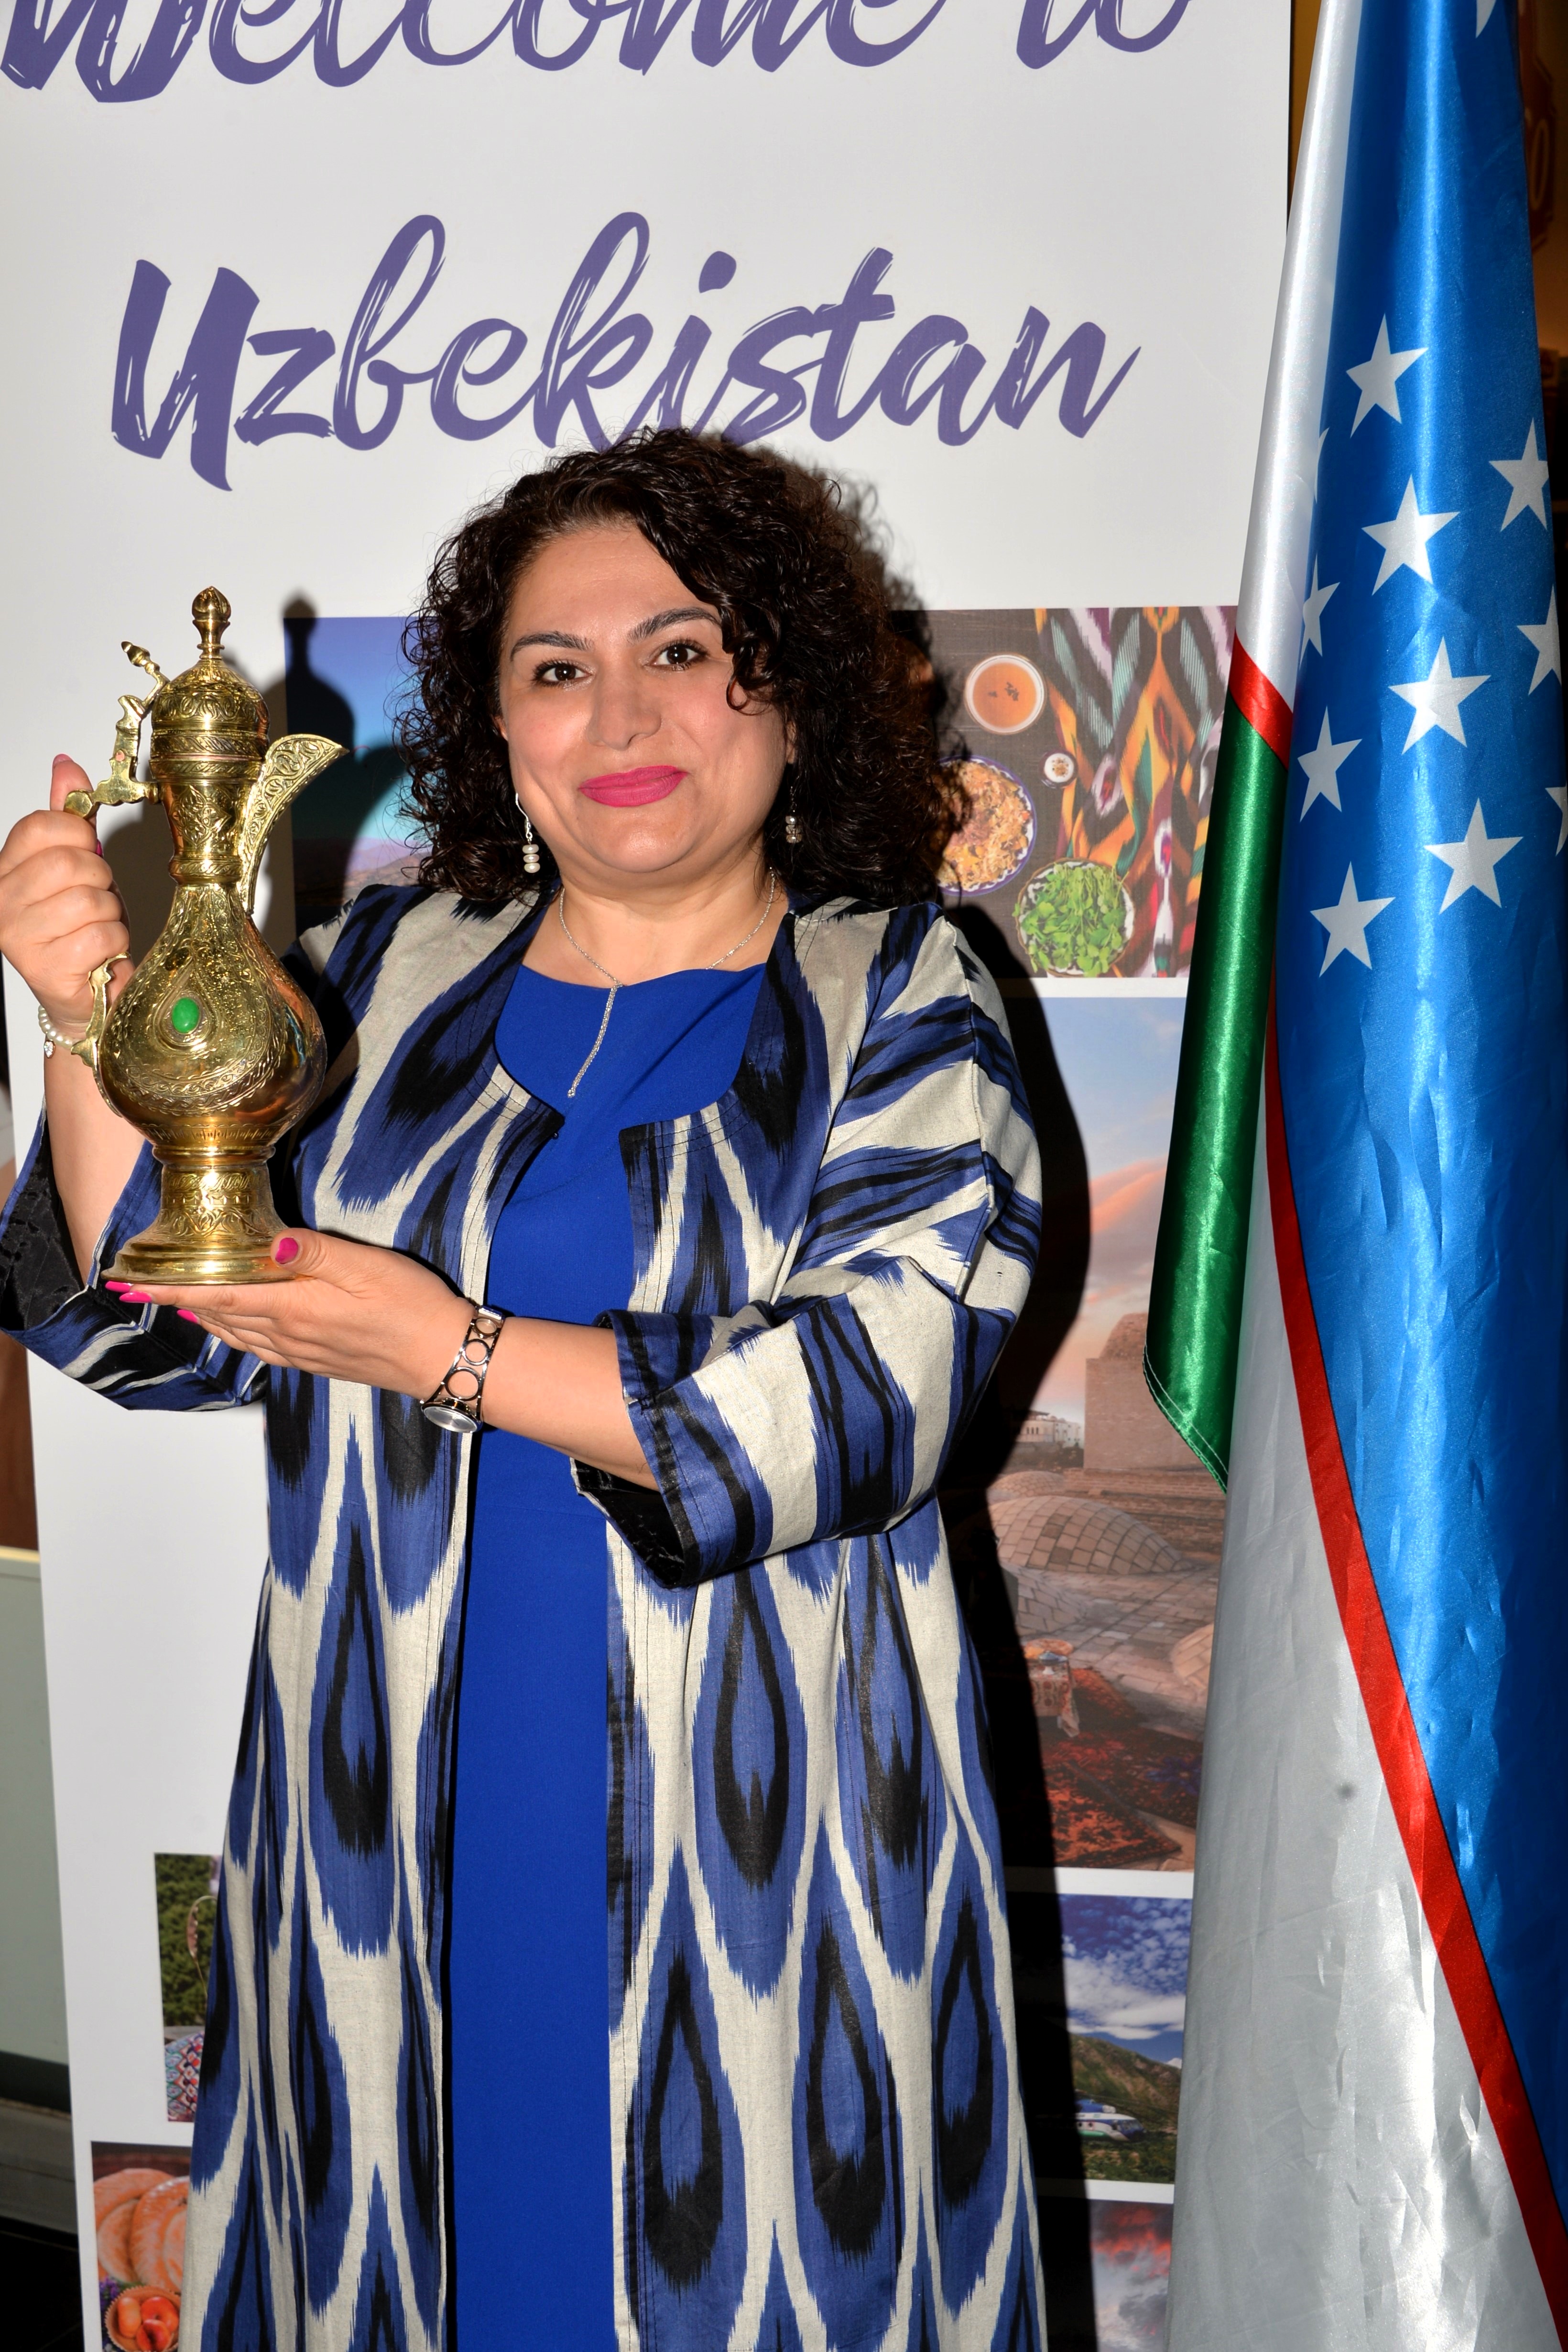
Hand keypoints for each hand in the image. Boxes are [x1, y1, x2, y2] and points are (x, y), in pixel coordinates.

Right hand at [0, 756, 133, 1032]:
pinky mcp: (44, 967)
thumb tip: (65, 765)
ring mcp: (17, 936)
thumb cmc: (79, 928)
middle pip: (69, 862)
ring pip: (89, 899)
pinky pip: (100, 934)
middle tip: (97, 899)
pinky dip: (113, 942)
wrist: (86, 994)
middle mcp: (1, 901)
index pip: (41, 826)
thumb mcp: (77, 863)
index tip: (85, 853)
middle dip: (101, 879)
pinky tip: (100, 952)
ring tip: (97, 927)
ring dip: (109, 913)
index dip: (78, 835)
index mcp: (3, 870)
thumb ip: (68, 816)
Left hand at [110, 1227, 470, 1396]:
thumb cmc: (411, 1306)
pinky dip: (232, 1331)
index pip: (216, 1292)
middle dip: (176, 1297)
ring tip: (175, 1299)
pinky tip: (230, 1326)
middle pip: (217, 1313)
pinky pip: (258, 1346)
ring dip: (201, 1314)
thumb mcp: (366, 1266)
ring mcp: (300, 1352)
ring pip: (234, 1332)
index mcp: (293, 1307)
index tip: (129, 1280)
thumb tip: (266, 1244)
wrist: (444, 1358)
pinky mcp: (315, 1361)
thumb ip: (313, 1253)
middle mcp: (286, 1335)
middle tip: (139, 1284)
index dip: (170, 1285)